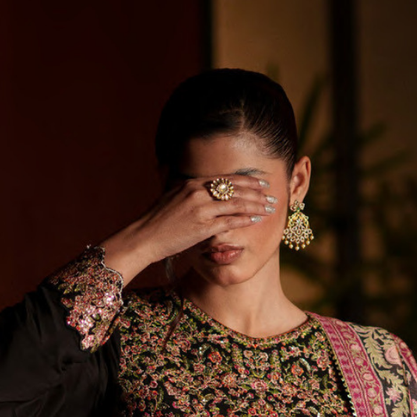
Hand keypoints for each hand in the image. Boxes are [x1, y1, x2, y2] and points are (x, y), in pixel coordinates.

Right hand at [100, 174, 280, 282]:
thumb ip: (187, 192)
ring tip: (269, 207)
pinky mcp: (202, 227)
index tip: (260, 183)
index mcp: (192, 184)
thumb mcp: (171, 198)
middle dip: (256, 191)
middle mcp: (198, 192)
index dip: (246, 181)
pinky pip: (228, 221)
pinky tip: (255, 219)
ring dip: (255, 205)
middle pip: (234, 188)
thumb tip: (195, 188)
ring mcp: (200, 209)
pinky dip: (244, 219)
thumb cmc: (157, 222)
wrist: (144, 237)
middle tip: (271, 193)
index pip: (226, 179)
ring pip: (235, 204)